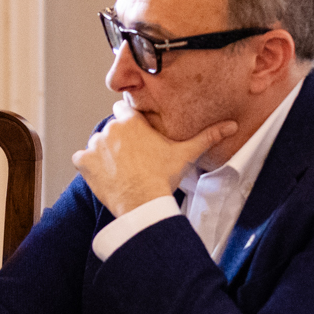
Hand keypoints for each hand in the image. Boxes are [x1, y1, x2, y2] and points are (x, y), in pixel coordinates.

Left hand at [71, 101, 234, 214]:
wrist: (144, 202)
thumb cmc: (163, 177)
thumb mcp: (186, 153)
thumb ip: (207, 136)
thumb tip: (231, 126)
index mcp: (131, 121)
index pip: (124, 110)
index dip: (130, 123)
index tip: (137, 137)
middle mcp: (110, 128)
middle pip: (111, 129)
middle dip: (118, 141)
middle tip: (132, 159)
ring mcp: (95, 145)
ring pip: (97, 144)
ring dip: (103, 154)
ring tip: (120, 170)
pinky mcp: (84, 162)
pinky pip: (81, 159)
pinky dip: (88, 167)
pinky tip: (103, 175)